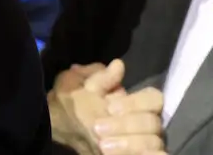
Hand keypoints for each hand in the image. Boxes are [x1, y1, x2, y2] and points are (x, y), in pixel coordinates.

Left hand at [49, 59, 165, 154]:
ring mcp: (143, 143)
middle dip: (126, 125)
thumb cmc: (70, 105)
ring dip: (129, 144)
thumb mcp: (76, 86)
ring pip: (153, 142)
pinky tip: (118, 153)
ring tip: (103, 146)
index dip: (135, 103)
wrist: (58, 131)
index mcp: (134, 103)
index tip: (110, 108)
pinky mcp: (138, 154)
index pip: (154, 98)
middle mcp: (143, 123)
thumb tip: (118, 65)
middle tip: (97, 128)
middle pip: (152, 122)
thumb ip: (99, 77)